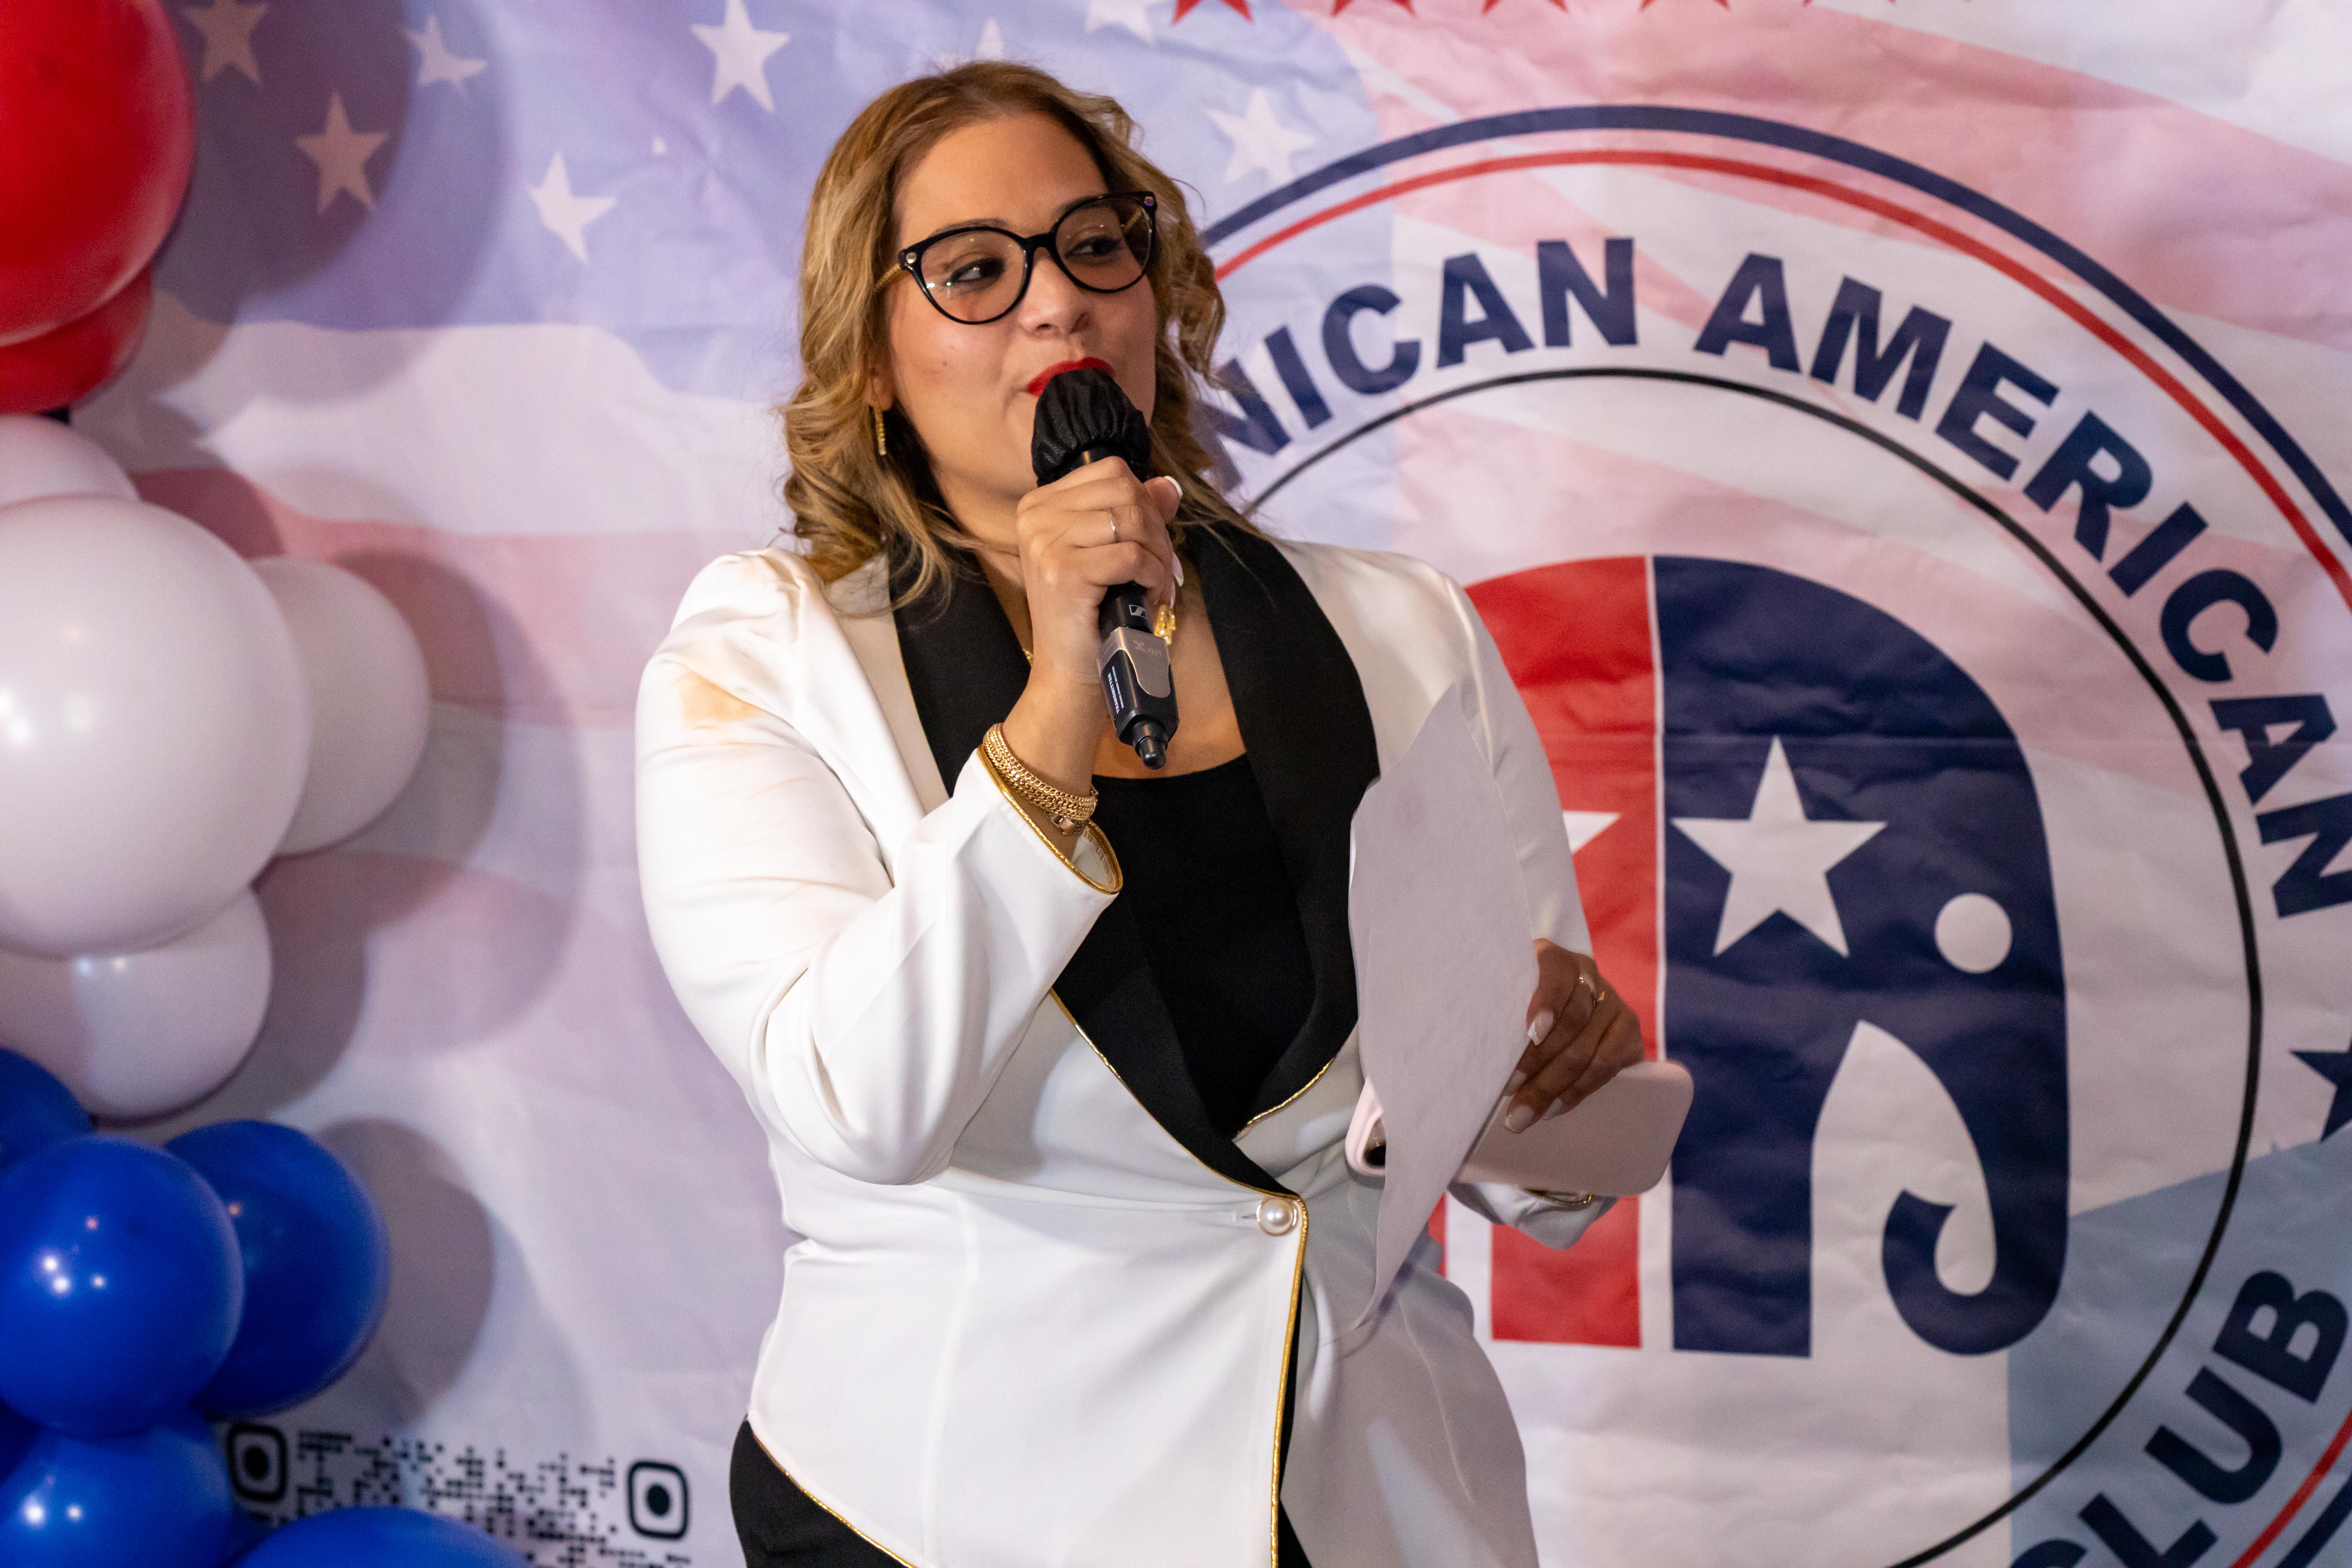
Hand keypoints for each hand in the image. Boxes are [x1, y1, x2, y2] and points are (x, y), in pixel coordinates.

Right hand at [1012, 458, 1180, 695]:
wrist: (1068, 671)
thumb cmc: (1090, 614)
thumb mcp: (1110, 553)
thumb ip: (1136, 513)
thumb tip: (1169, 485)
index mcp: (1040, 504)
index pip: (1112, 471)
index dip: (1145, 502)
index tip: (1150, 541)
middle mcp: (1036, 516)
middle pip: (1125, 491)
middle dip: (1157, 529)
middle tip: (1159, 567)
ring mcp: (1046, 543)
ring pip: (1132, 519)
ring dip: (1158, 555)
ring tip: (1155, 585)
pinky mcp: (1064, 572)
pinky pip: (1132, 555)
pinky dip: (1152, 575)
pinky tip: (1148, 595)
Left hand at [1503, 939, 1643, 1131]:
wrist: (1564, 1000)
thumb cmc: (1521, 1000)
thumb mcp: (1510, 993)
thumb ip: (1501, 1009)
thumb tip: (1482, 1054)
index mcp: (1555, 958)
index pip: (1555, 976)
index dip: (1545, 1003)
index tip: (1531, 1032)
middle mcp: (1589, 976)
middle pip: (1570, 1024)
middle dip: (1537, 1064)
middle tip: (1508, 1093)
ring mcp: (1613, 1003)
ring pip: (1586, 1052)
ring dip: (1552, 1087)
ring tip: (1524, 1113)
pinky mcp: (1630, 1031)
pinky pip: (1607, 1068)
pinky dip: (1577, 1092)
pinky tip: (1554, 1108)